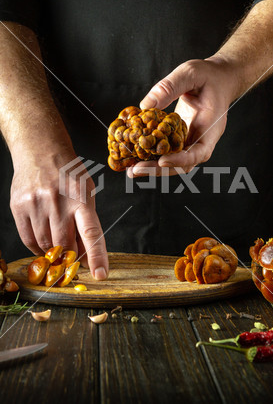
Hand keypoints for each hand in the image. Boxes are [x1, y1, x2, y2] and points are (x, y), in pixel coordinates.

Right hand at [10, 148, 108, 279]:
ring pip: (45, 245)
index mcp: (80, 198)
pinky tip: (43, 242)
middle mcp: (58, 202)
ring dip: (53, 252)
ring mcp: (36, 204)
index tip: (100, 275)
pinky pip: (28, 239)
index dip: (96, 256)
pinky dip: (37, 247)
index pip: (91, 233)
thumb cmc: (69, 174)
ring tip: (57, 244)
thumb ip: (86, 223)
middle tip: (72, 261)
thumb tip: (85, 255)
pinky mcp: (19, 206)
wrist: (40, 150)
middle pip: (65, 244)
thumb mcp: (86, 194)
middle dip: (70, 257)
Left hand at [127, 57, 237, 176]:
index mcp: (211, 127)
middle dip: (159, 169)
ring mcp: (191, 140)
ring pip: (174, 162)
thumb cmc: (209, 75)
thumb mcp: (190, 73)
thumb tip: (145, 105)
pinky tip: (135, 156)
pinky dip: (152, 155)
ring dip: (153, 167)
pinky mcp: (181, 138)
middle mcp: (202, 139)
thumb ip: (169, 87)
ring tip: (131, 169)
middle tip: (135, 170)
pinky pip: (167, 151)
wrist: (218, 78)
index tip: (162, 161)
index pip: (199, 152)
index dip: (181, 160)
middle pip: (183, 164)